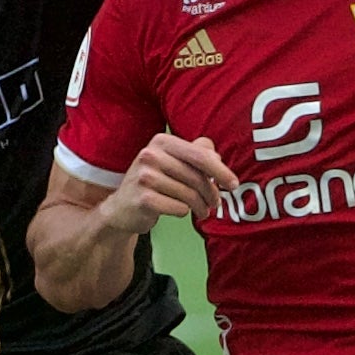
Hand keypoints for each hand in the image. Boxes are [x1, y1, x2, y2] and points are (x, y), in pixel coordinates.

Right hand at [107, 133, 236, 231]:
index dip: (221, 171)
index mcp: (161, 141)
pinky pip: (179, 208)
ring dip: (200, 207)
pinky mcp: (143, 199)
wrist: (121, 208)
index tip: (233, 184)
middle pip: (197, 177)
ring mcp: (144, 177)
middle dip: (211, 194)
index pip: (200, 155)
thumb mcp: (171, 161)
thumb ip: (195, 153)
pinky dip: (184, 212)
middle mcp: (150, 155)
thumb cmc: (153, 183)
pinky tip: (181, 212)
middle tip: (215, 204)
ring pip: (190, 195)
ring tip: (201, 211)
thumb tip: (216, 156)